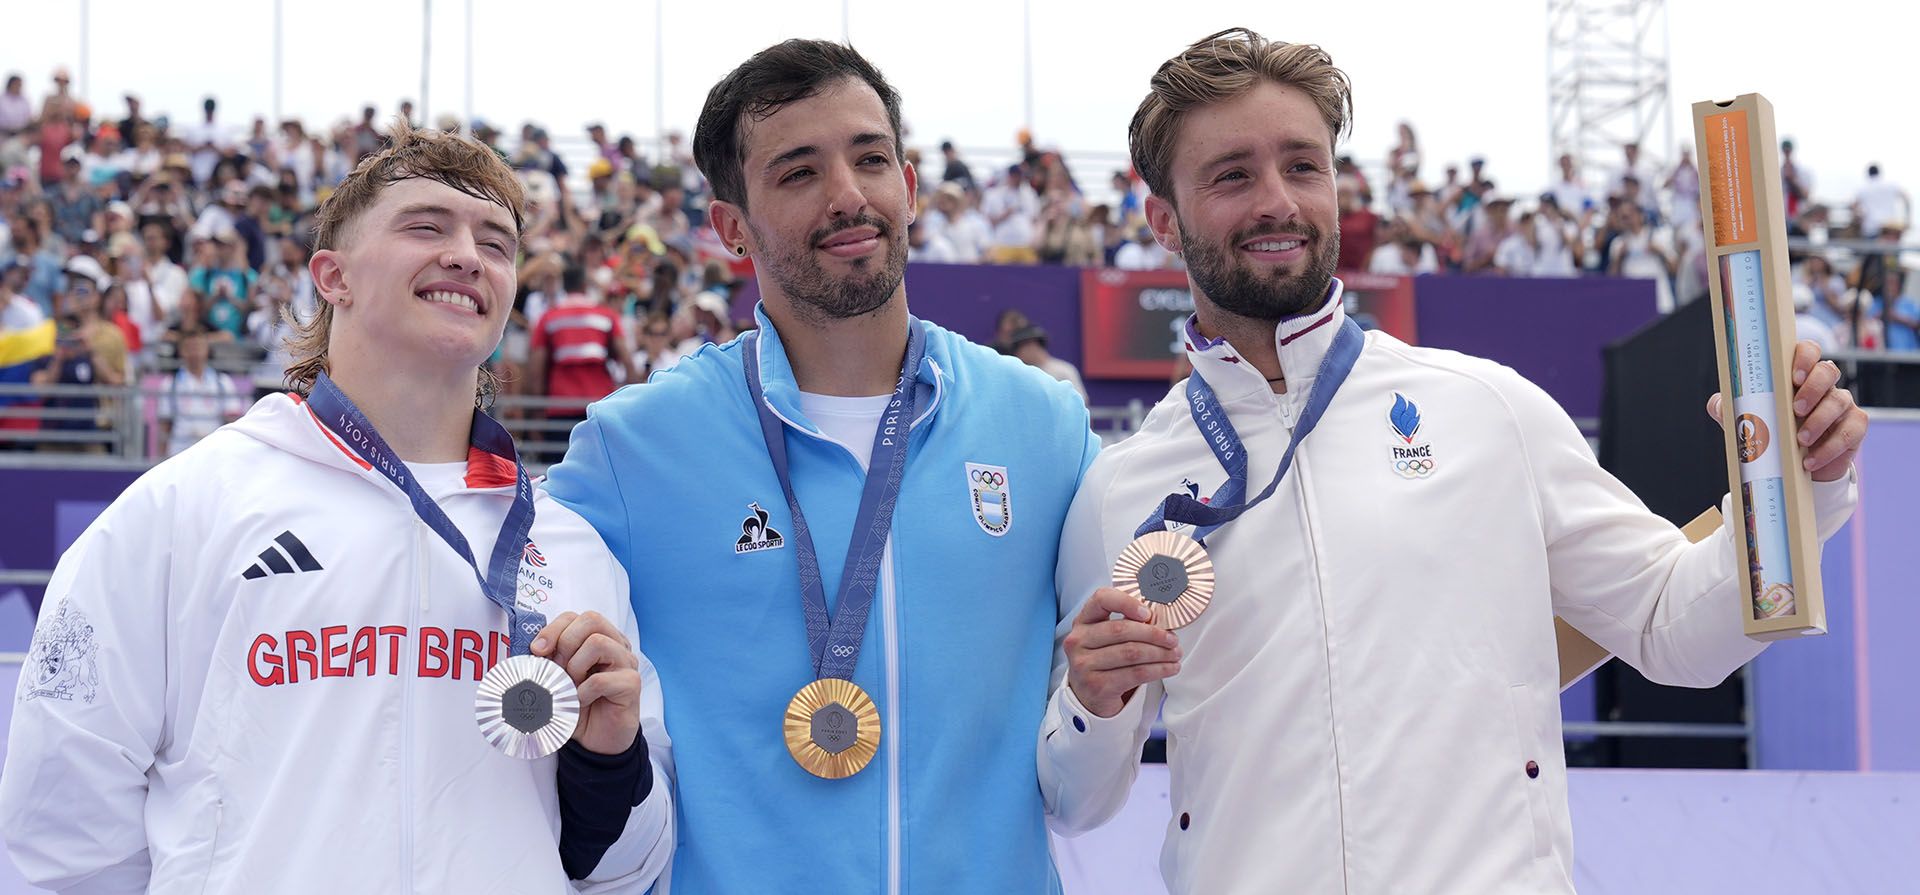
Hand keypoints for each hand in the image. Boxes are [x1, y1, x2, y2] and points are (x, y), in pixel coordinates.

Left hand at [530, 611, 642, 755]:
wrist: (596, 740)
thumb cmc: (577, 706)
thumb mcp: (556, 679)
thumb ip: (547, 661)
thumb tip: (530, 649)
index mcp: (598, 638)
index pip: (575, 617)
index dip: (552, 630)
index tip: (537, 651)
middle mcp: (616, 645)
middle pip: (591, 620)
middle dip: (565, 643)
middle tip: (557, 670)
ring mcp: (626, 663)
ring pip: (598, 643)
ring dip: (575, 667)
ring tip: (571, 687)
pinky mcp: (631, 684)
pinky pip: (601, 679)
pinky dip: (583, 692)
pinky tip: (581, 702)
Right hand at [1064, 588, 1181, 718]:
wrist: (1090, 696)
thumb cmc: (1105, 660)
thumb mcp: (1108, 638)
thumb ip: (1128, 623)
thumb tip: (1160, 621)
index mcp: (1083, 621)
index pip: (1101, 599)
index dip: (1127, 602)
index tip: (1148, 613)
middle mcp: (1078, 640)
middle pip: (1121, 630)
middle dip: (1154, 634)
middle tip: (1173, 640)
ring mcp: (1084, 664)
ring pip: (1132, 653)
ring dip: (1160, 653)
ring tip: (1175, 655)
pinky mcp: (1097, 685)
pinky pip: (1136, 673)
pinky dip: (1159, 670)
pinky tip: (1170, 668)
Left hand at [1707, 339, 1867, 481]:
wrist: (1796, 466)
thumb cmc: (1774, 433)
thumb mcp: (1750, 421)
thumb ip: (1732, 410)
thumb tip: (1717, 403)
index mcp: (1799, 376)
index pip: (1809, 351)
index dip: (1805, 357)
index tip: (1793, 375)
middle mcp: (1824, 386)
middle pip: (1828, 371)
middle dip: (1813, 388)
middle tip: (1795, 409)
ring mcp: (1842, 405)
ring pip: (1840, 401)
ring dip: (1819, 421)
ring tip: (1799, 440)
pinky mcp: (1854, 428)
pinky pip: (1850, 431)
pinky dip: (1831, 446)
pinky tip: (1810, 460)